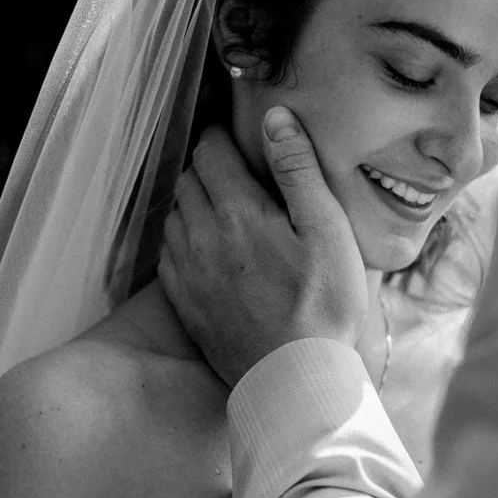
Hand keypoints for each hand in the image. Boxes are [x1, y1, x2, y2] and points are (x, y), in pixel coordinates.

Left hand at [158, 107, 366, 386]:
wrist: (295, 379)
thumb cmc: (324, 307)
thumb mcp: (328, 232)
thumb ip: (299, 171)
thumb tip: (275, 118)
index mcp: (237, 212)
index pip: (212, 151)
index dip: (225, 138)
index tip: (242, 140)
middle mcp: (200, 235)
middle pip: (189, 178)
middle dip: (209, 168)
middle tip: (240, 175)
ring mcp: (186, 271)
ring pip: (175, 213)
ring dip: (194, 202)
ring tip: (226, 209)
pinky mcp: (182, 302)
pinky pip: (169, 252)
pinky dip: (184, 238)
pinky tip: (210, 248)